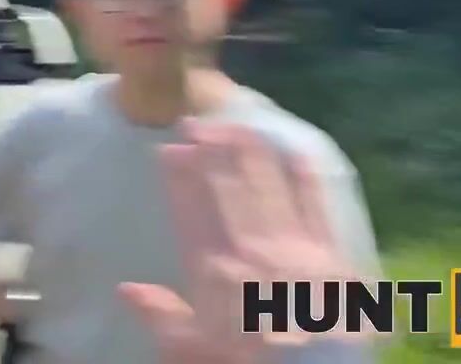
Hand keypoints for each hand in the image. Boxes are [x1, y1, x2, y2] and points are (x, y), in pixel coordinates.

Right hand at [120, 121, 362, 363]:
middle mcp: (253, 251)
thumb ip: (161, 317)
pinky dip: (306, 179)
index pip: (192, 211)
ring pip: (270, 188)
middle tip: (196, 121)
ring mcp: (296, 249)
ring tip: (236, 126)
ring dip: (252, 154)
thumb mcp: (191, 353)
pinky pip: (317, 207)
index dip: (180, 177)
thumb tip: (127, 288)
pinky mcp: (333, 257)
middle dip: (211, 151)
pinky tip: (296, 153)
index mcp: (216, 273)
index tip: (168, 149)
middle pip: (230, 189)